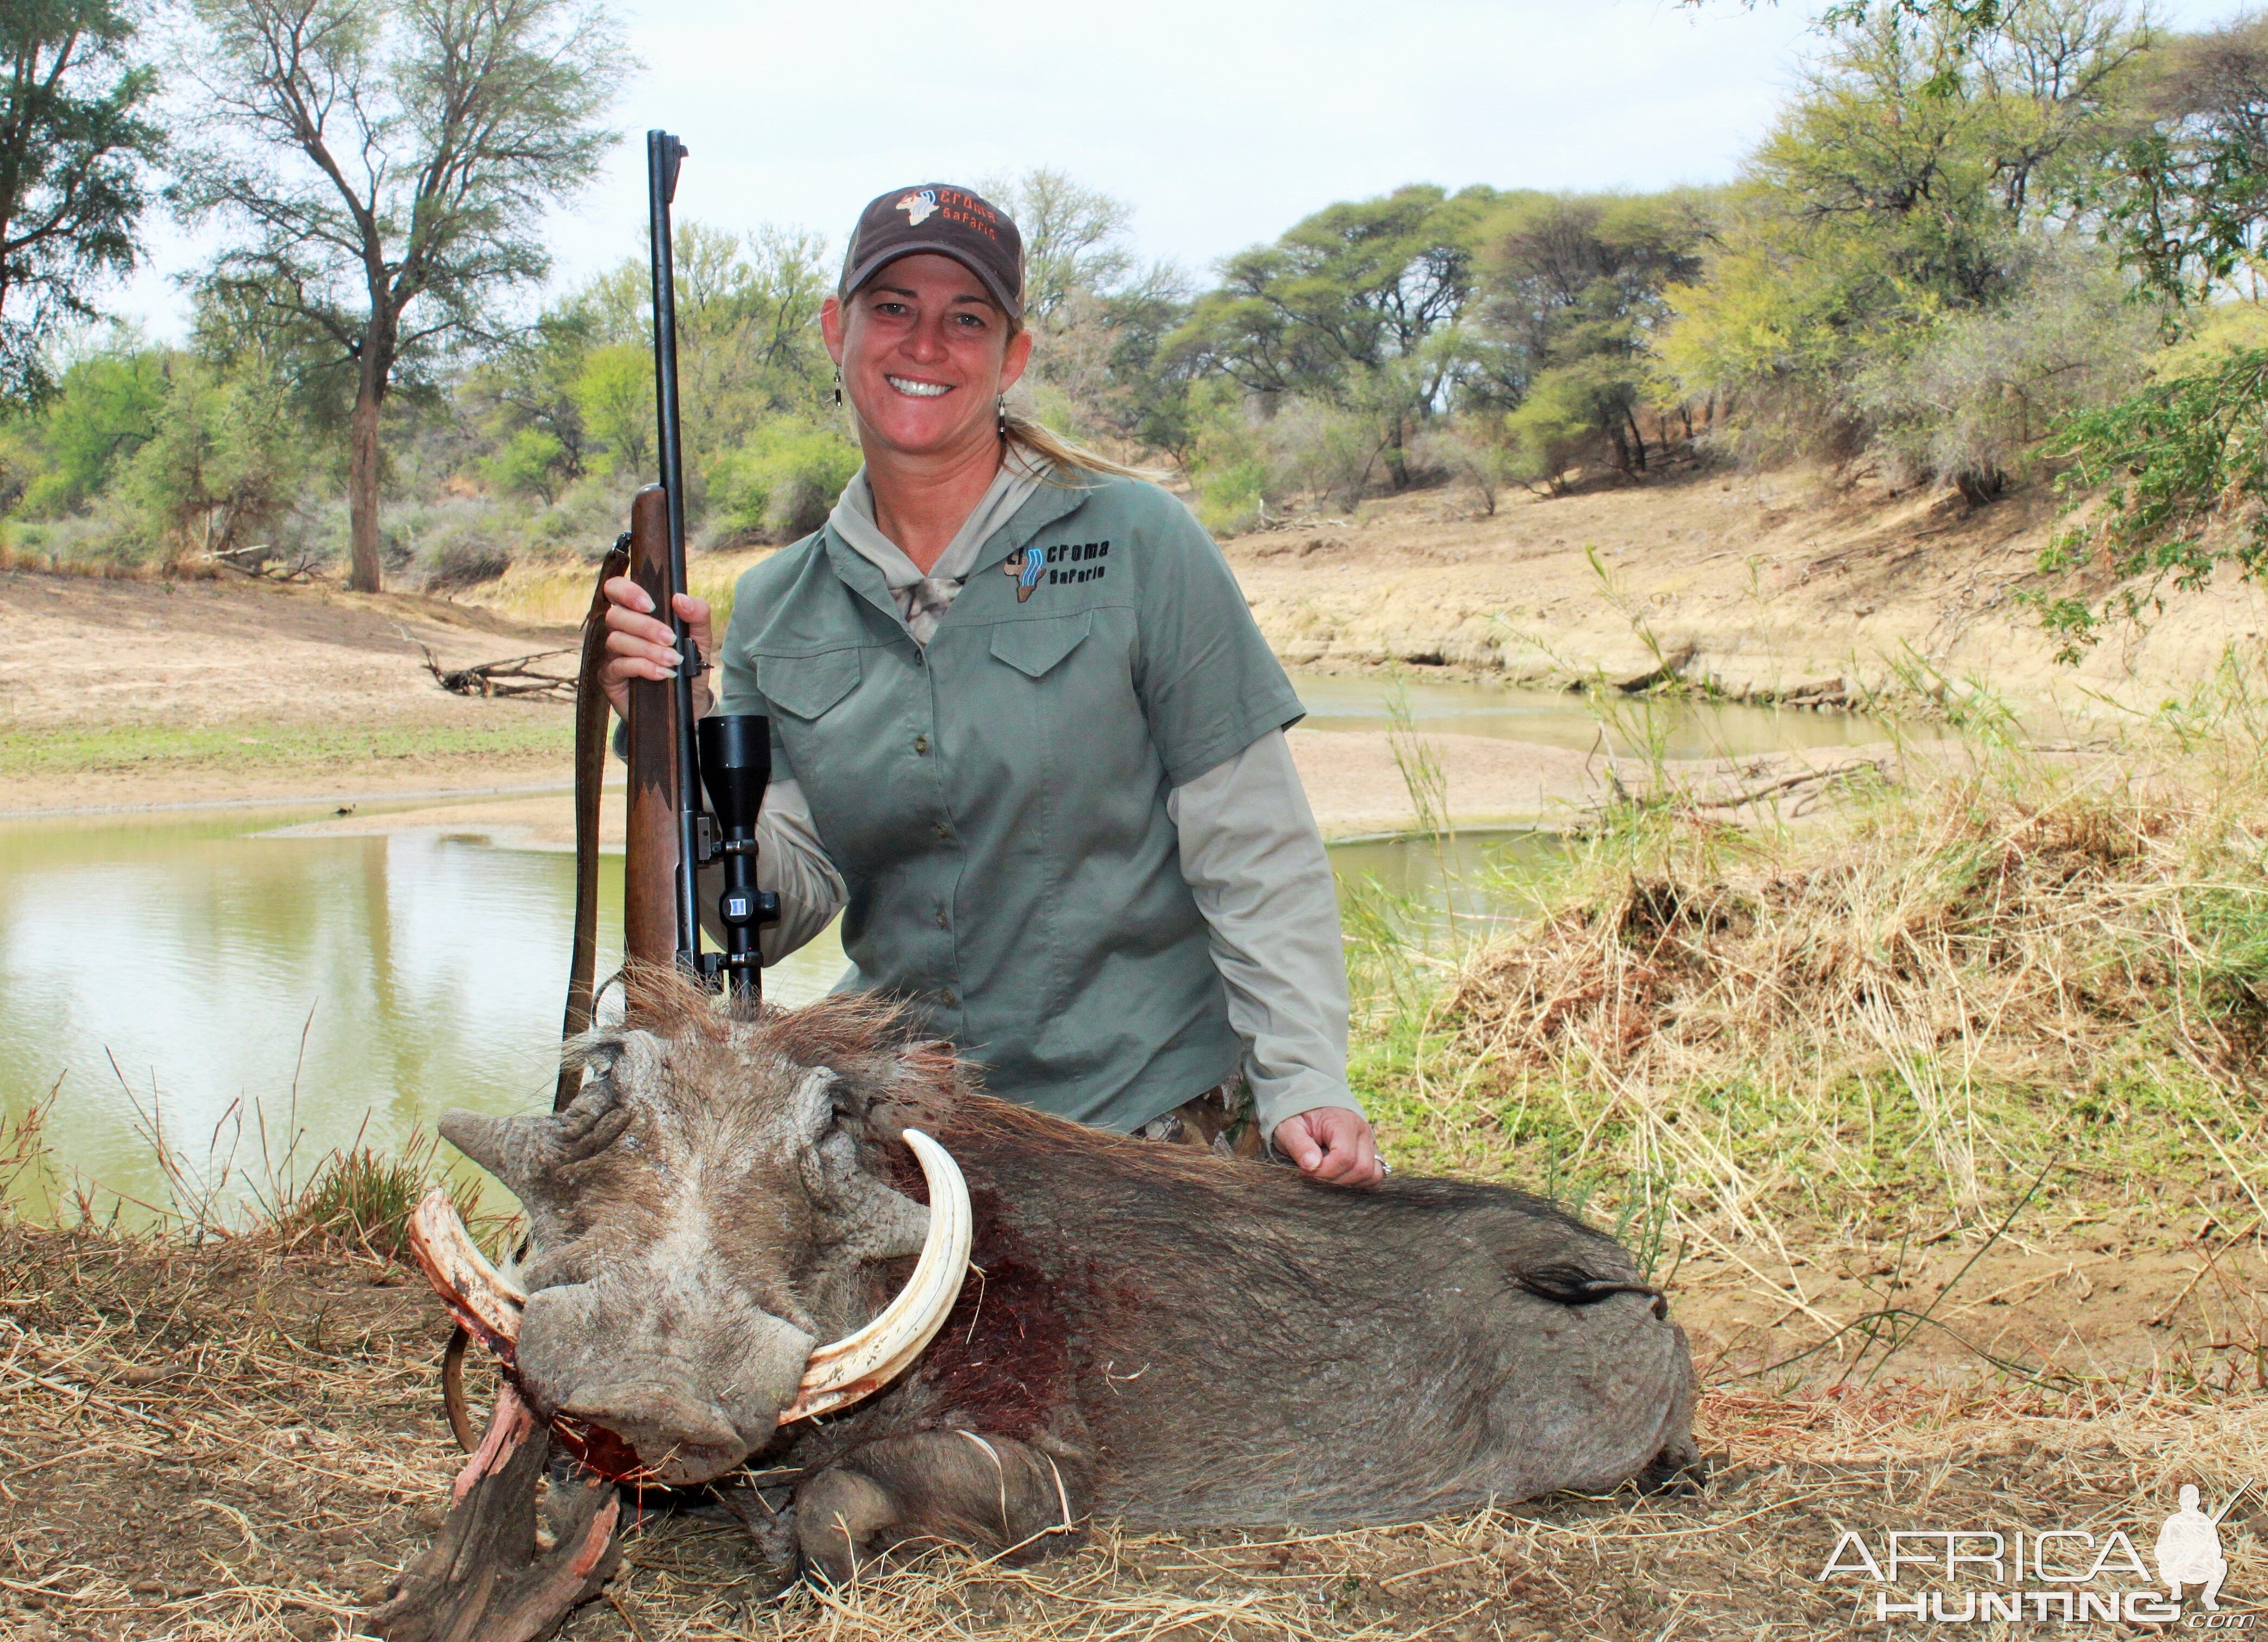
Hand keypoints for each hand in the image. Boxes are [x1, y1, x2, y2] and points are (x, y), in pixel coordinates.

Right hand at [600, 577, 714, 720]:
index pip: (616, 589)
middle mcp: (620, 630)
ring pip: (616, 640)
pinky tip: (663, 674)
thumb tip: (680, 599)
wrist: (689, 701)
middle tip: (670, 639)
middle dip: (645, 626)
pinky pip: (619, 665)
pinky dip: (643, 668)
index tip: (650, 605)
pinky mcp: (610, 677)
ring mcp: (612, 653)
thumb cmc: (689, 664)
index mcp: (637, 613)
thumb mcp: (700, 638)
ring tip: (673, 661)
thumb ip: (697, 614)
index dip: (627, 591)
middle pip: (616, 615)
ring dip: (648, 650)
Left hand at [1272, 1107, 1383, 1186]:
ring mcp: (1370, 1143)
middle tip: (1314, 1174)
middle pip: (1362, 1169)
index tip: (1304, 1170)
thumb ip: (1299, 1145)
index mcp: (1343, 1122)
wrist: (1307, 1104)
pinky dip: (1360, 1182)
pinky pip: (1376, 1175)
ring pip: (1373, 1175)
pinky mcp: (1371, 1152)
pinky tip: (1339, 1178)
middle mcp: (1363, 1132)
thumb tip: (1312, 1165)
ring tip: (1327, 1175)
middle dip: (1336, 1179)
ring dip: (1350, 1183)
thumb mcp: (1289, 1128)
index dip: (1324, 1171)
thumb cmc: (1297, 1118)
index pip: (1345, 1157)